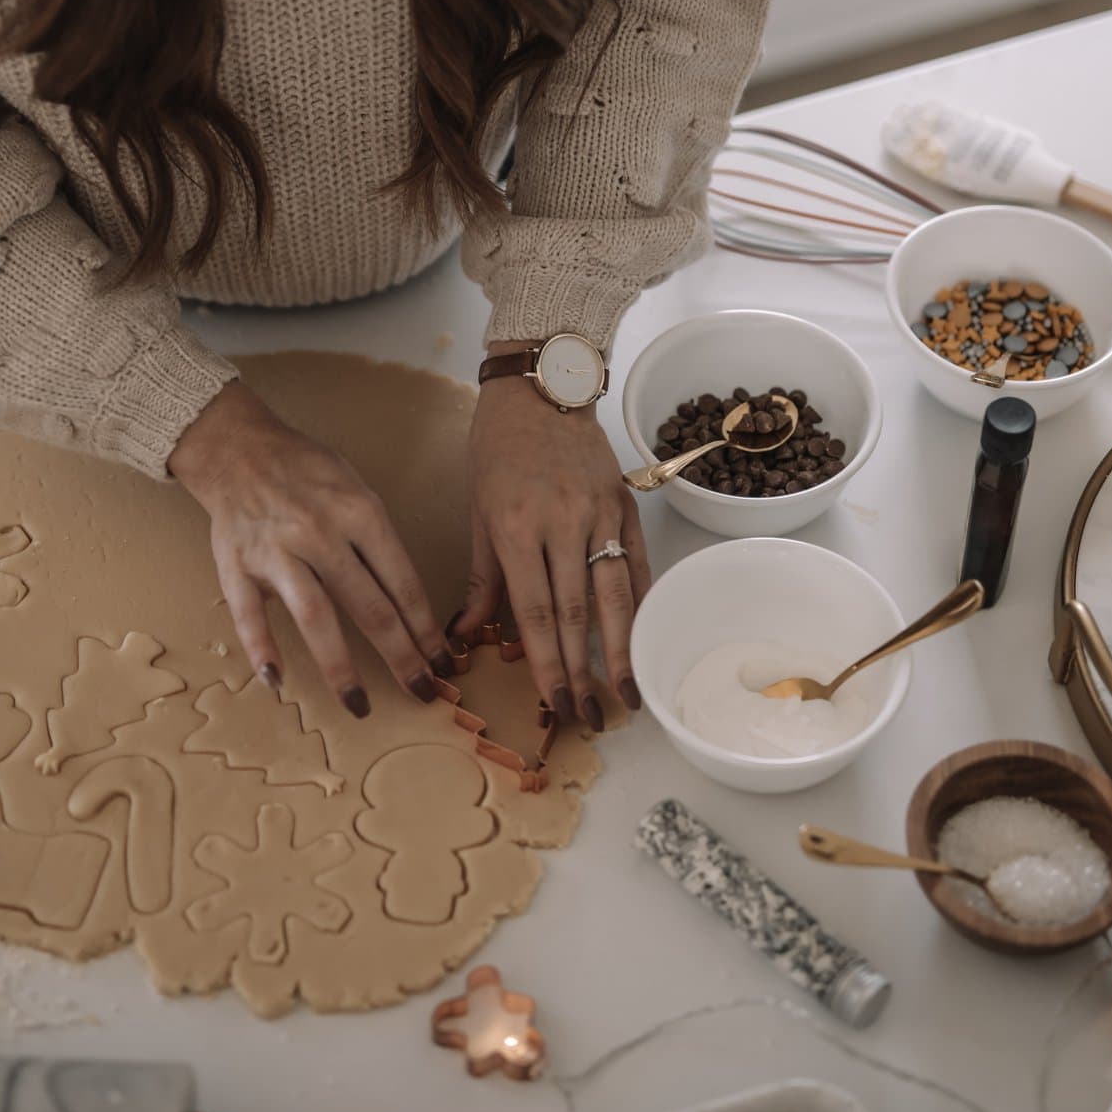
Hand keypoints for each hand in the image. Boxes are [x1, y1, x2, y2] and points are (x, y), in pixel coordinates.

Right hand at [170, 381, 454, 715]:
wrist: (237, 448)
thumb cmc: (306, 470)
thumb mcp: (356, 487)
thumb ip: (377, 539)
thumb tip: (407, 600)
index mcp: (359, 512)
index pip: (402, 582)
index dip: (426, 629)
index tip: (444, 661)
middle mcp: (321, 533)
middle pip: (369, 606)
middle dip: (401, 656)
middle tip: (423, 692)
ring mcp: (277, 551)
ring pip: (315, 616)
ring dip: (340, 666)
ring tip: (360, 704)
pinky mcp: (237, 565)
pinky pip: (249, 614)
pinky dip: (262, 648)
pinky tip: (278, 682)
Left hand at [459, 358, 649, 728]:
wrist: (540, 392)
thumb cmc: (497, 451)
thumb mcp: (477, 513)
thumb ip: (482, 579)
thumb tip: (466, 636)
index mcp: (517, 528)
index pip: (536, 613)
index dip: (548, 665)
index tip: (555, 706)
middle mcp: (563, 524)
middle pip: (577, 614)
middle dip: (584, 672)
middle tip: (591, 719)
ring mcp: (600, 514)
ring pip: (615, 595)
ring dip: (623, 650)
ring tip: (629, 694)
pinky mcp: (625, 506)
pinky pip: (636, 564)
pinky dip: (642, 604)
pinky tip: (645, 638)